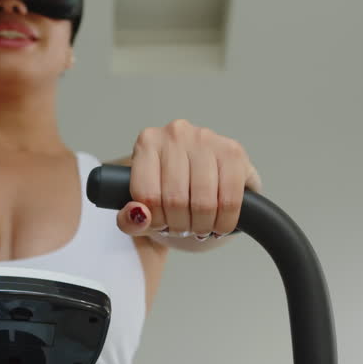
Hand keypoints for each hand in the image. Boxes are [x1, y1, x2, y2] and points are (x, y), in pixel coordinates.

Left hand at [115, 120, 260, 239]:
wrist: (209, 184)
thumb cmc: (172, 194)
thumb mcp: (145, 210)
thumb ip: (128, 220)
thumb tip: (139, 215)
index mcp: (147, 143)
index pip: (146, 195)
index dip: (155, 221)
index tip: (162, 225)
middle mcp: (175, 134)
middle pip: (175, 200)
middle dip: (180, 226)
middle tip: (184, 229)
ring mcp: (206, 139)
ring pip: (203, 202)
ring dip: (202, 227)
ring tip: (200, 228)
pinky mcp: (233, 151)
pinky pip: (229, 201)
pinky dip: (223, 223)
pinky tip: (218, 225)